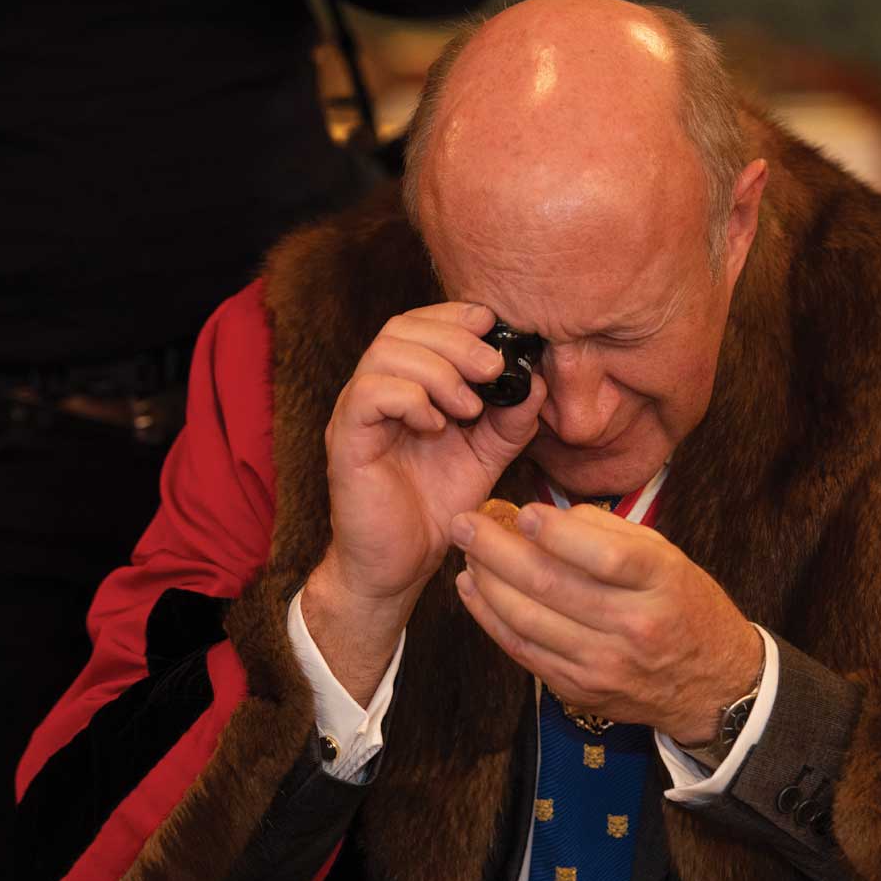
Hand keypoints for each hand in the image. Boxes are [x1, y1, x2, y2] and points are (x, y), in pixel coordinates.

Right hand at [303, 302, 545, 701]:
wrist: (400, 564)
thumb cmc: (436, 507)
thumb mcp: (487, 456)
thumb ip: (511, 419)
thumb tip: (535, 380)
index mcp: (408, 385)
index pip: (421, 323)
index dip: (457, 316)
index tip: (494, 329)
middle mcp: (378, 390)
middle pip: (402, 328)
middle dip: (455, 339)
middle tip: (491, 370)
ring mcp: (358, 413)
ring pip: (386, 353)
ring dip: (438, 370)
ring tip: (468, 408)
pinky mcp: (345, 441)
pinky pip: (370, 394)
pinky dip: (411, 399)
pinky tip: (435, 427)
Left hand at [450, 502, 763, 744]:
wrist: (709, 685)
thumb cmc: (683, 605)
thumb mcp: (666, 555)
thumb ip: (608, 531)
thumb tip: (544, 518)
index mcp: (661, 583)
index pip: (604, 556)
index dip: (555, 533)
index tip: (521, 512)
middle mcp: (633, 626)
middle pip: (552, 586)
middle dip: (496, 551)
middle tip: (465, 524)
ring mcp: (603, 664)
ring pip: (527, 620)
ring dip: (486, 583)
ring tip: (466, 552)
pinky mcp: (579, 689)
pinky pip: (522, 650)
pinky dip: (490, 618)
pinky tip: (472, 590)